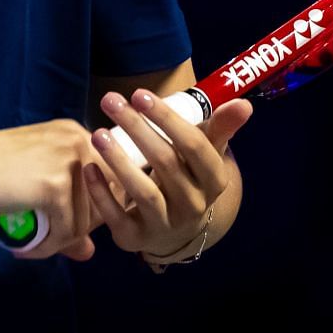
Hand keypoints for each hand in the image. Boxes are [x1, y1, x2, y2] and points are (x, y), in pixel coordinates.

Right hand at [0, 119, 100, 260]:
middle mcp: (79, 141)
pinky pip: (66, 232)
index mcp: (74, 133)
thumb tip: (89, 252)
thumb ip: (66, 213)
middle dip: (82, 228)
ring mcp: (70, 162)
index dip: (91, 210)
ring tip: (33, 245)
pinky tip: (25, 249)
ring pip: (87, 221)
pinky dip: (47, 248)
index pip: (107, 180)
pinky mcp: (57, 187)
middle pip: (104, 201)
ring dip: (62, 241)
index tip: (64, 223)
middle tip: (50, 238)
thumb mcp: (32, 185)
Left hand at [81, 89, 251, 260]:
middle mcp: (193, 205)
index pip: (194, 146)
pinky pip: (118, 216)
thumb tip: (244, 103)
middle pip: (165, 163)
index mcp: (213, 180)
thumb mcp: (206, 155)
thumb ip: (220, 128)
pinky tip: (88, 168)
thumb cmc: (188, 178)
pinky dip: (102, 193)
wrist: (175, 231)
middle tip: (110, 100)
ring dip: (118, 160)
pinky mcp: (136, 238)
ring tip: (98, 133)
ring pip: (143, 192)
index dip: (167, 119)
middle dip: (136, 128)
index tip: (140, 94)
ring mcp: (165, 224)